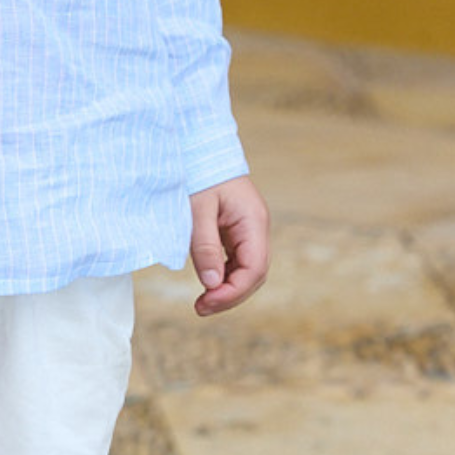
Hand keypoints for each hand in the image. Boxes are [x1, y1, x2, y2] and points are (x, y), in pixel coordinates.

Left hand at [189, 175, 269, 315]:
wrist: (199, 146)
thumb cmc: (199, 172)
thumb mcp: (197, 209)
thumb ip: (205, 246)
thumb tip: (211, 284)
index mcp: (254, 221)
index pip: (255, 268)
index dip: (233, 291)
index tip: (207, 301)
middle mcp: (256, 228)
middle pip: (254, 274)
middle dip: (230, 295)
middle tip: (201, 308)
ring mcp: (248, 230)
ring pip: (245, 270)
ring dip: (226, 289)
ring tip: (202, 302)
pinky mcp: (235, 231)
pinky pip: (235, 261)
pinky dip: (222, 276)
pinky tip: (206, 284)